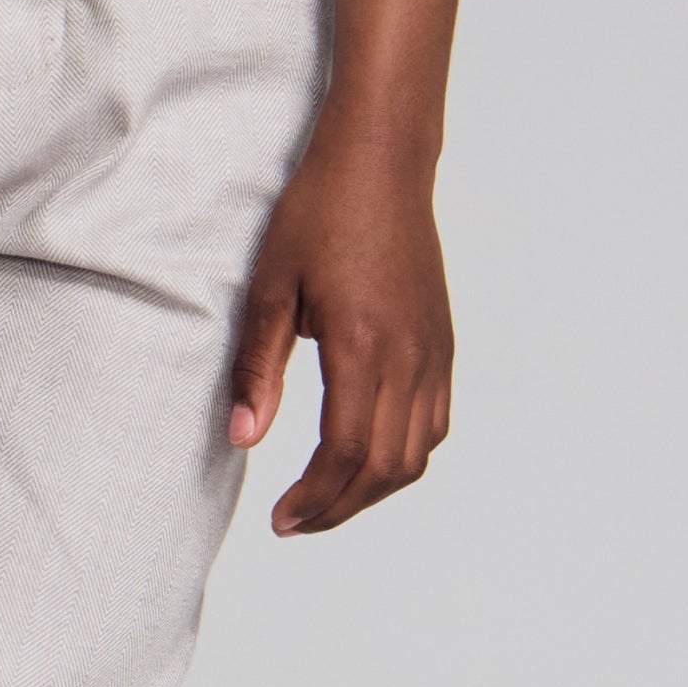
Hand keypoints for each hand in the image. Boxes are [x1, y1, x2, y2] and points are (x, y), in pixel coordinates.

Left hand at [229, 126, 455, 535]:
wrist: (381, 164)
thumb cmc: (318, 215)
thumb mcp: (270, 287)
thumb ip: (258, 367)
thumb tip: (244, 438)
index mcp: (364, 345)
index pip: (347, 451)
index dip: (316, 497)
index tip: (281, 520)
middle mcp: (412, 357)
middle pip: (387, 467)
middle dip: (340, 506)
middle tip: (293, 522)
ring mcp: (435, 352)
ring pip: (418, 453)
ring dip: (372, 488)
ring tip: (324, 499)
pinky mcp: (443, 343)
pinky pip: (435, 423)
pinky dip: (403, 456)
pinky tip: (366, 458)